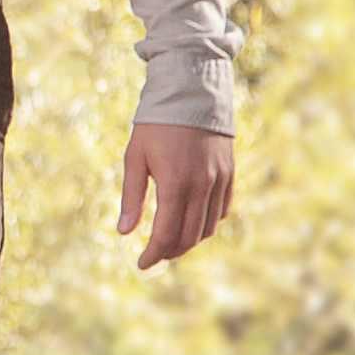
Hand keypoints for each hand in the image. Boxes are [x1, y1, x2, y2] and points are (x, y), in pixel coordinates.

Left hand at [115, 120, 233, 270]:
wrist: (191, 90)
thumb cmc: (156, 123)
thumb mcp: (135, 157)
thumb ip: (131, 198)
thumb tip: (124, 233)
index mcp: (175, 184)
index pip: (166, 235)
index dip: (153, 255)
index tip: (141, 264)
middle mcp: (202, 186)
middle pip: (189, 237)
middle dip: (170, 252)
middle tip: (154, 254)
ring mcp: (219, 180)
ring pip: (208, 227)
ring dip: (189, 240)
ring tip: (170, 241)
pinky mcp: (229, 172)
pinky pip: (222, 209)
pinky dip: (208, 222)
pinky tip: (192, 220)